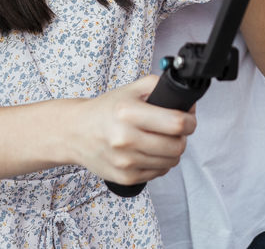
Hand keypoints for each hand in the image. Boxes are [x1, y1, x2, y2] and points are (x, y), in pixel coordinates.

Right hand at [69, 76, 194, 184]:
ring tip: (163, 140)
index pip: (176, 123)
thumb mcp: (130, 89)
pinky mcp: (125, 177)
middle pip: (177, 146)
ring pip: (171, 162)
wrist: (75, 133)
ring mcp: (125, 161)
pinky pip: (158, 173)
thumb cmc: (104, 111)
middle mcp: (125, 139)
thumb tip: (185, 99)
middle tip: (176, 130)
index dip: (190, 121)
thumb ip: (158, 86)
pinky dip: (160, 163)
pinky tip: (150, 152)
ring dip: (173, 151)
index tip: (189, 119)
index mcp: (128, 113)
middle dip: (182, 137)